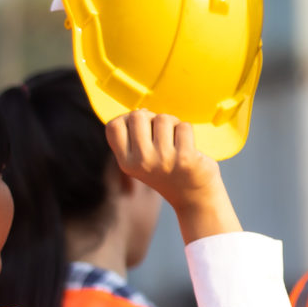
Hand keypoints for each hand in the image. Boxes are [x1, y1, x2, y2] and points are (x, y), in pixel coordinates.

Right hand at [107, 111, 239, 244]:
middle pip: (137, 116)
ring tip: (176, 140)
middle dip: (152, 118)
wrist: (194, 196)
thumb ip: (135, 139)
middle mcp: (141, 162)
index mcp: (126, 162)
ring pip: (163, 118)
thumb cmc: (169, 170)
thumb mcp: (142, 161)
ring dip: (173, 124)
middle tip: (162, 133)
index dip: (126, 118)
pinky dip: (187, 131)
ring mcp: (163, 160)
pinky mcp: (185, 158)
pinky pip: (184, 126)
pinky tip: (188, 146)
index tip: (142, 126)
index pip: (113, 126)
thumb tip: (141, 110)